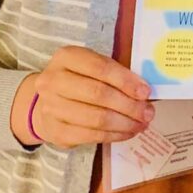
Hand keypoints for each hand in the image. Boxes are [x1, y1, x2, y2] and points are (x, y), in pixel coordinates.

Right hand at [11, 46, 152, 147]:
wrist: (44, 103)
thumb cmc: (78, 80)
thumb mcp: (92, 67)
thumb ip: (115, 74)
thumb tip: (145, 92)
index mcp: (66, 57)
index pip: (101, 68)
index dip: (126, 81)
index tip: (146, 92)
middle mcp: (53, 80)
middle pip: (99, 94)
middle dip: (129, 105)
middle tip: (148, 112)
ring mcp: (51, 107)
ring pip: (96, 118)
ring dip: (125, 123)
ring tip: (142, 124)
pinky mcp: (54, 131)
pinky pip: (90, 135)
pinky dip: (114, 135)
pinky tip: (128, 132)